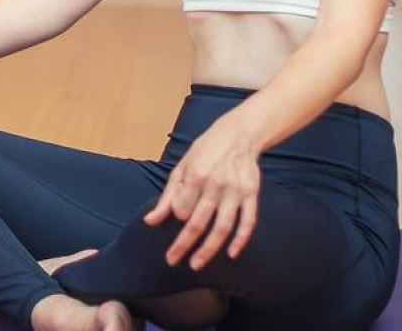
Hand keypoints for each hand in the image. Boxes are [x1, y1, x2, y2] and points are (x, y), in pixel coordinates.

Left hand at [142, 115, 260, 270]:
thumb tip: (150, 221)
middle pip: (198, 223)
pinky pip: (247, 222)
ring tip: (196, 264)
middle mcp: (216, 185)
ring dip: (209, 249)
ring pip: (222, 228)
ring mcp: (236, 191)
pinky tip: (230, 254)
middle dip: (183, 245)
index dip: (177, 217)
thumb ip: (167, 196)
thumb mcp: (181, 168)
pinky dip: (240, 240)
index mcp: (196, 175)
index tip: (177, 220)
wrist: (237, 135)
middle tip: (173, 260)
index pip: (182, 209)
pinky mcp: (251, 194)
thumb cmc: (204, 152)